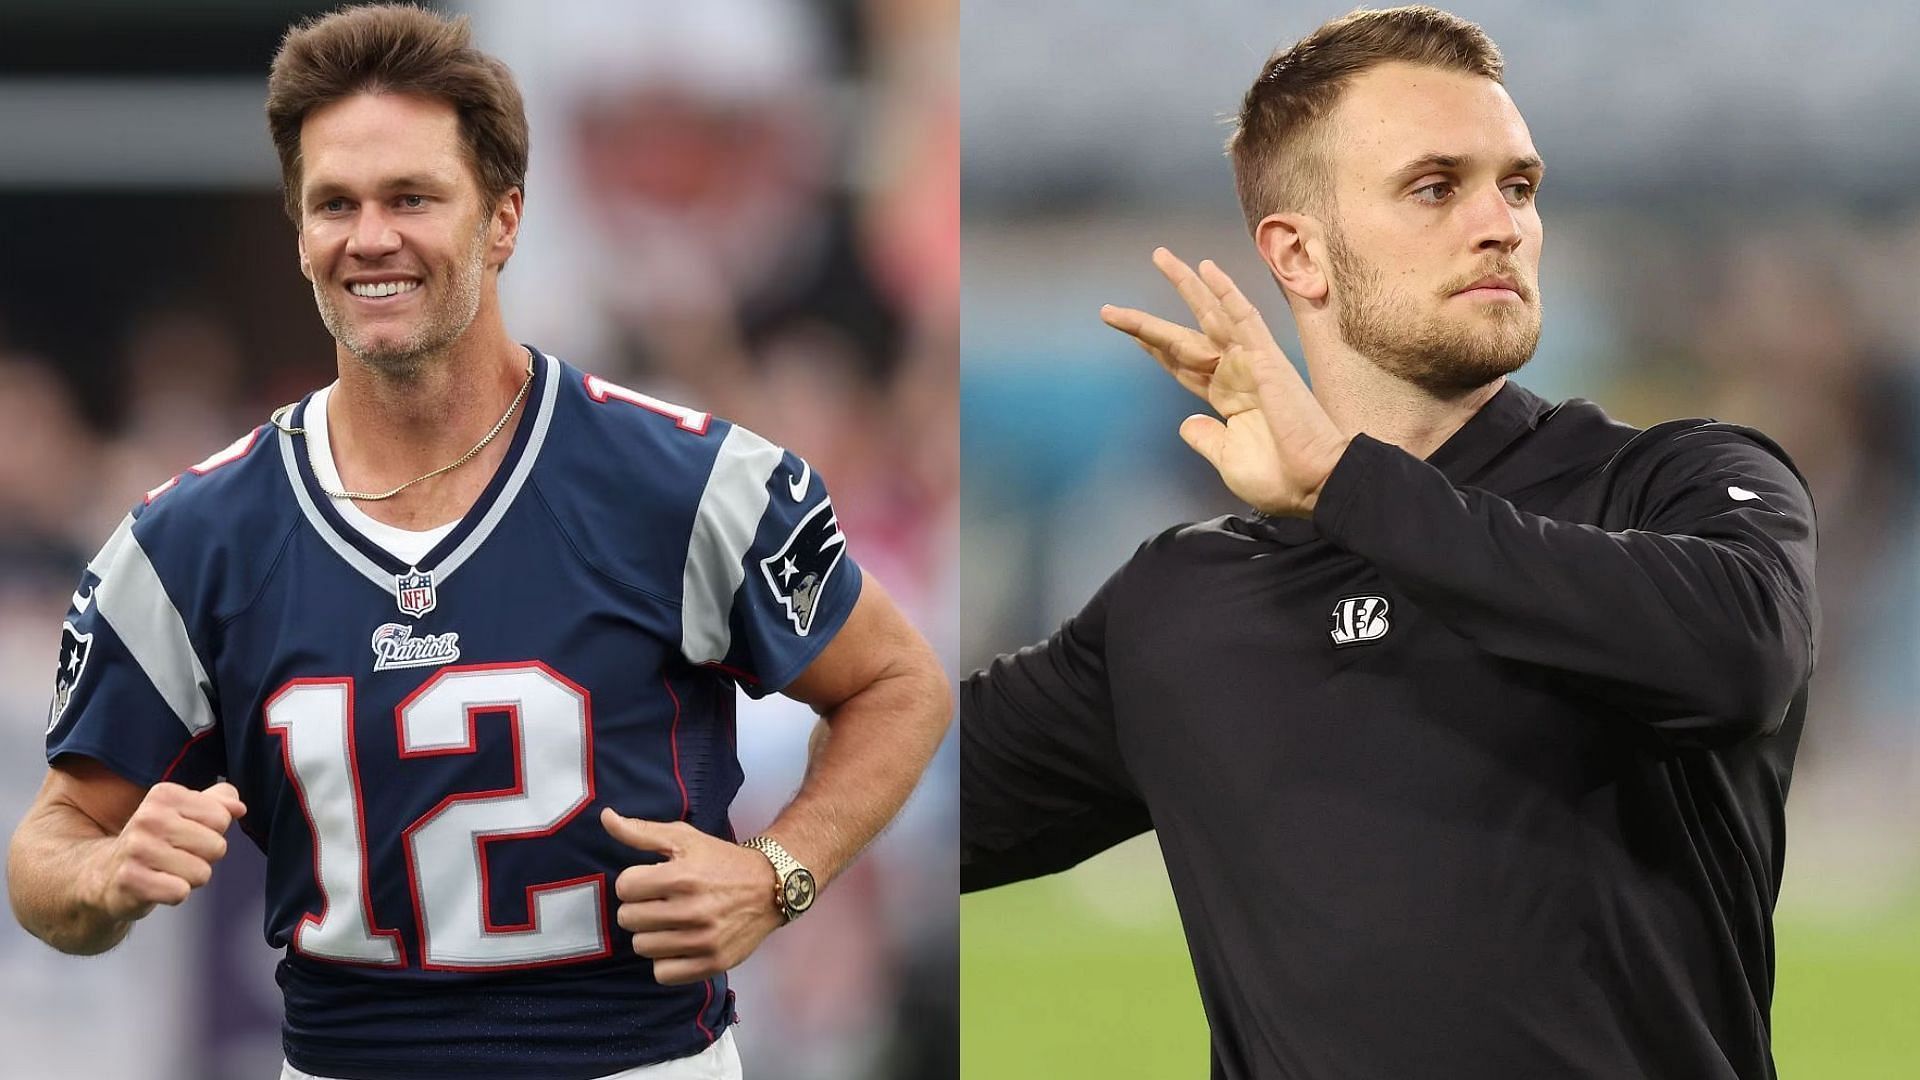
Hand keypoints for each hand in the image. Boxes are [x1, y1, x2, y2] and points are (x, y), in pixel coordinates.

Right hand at [90, 780, 245, 921]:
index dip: (212, 832)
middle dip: (203, 858)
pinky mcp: (131, 880)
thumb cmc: (154, 842)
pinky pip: (180, 892)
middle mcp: (148, 818)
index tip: (187, 835)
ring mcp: (137, 849)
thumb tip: (238, 807)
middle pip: (217, 847)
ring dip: (189, 878)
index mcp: (164, 795)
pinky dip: (174, 894)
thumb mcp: (184, 812)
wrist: (104, 875)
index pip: (222, 818)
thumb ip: (217, 802)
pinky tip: (156, 886)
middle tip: (176, 856)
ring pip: (202, 872)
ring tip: (165, 871)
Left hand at [601, 808, 783, 984]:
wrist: (770, 886)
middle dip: (639, 908)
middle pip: (628, 919)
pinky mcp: (713, 962)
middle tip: (659, 903)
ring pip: (642, 947)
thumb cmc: (721, 860)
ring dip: (651, 935)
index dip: (633, 882)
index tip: (650, 881)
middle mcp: (693, 909)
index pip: (624, 887)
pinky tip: (678, 944)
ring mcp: (704, 940)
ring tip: (669, 923)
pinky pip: (663, 973)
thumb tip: (605, 817)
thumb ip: (641, 831)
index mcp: (682, 876)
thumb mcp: (684, 838)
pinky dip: (666, 961)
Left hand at [1100, 247, 1350, 516]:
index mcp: (1228, 399)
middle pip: (1185, 338)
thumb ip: (1206, 438)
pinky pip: (1244, 317)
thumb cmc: (1280, 478)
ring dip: (1185, 286)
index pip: (1183, 366)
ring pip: (1211, 315)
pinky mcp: (1266, 359)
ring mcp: (1251, 363)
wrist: (1314, 483)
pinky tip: (1206, 269)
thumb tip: (1186, 423)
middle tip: (1112, 309)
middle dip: (1149, 323)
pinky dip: (1226, 292)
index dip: (1157, 349)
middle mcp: (1236, 374)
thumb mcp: (1228, 459)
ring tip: (1159, 257)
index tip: (1131, 333)